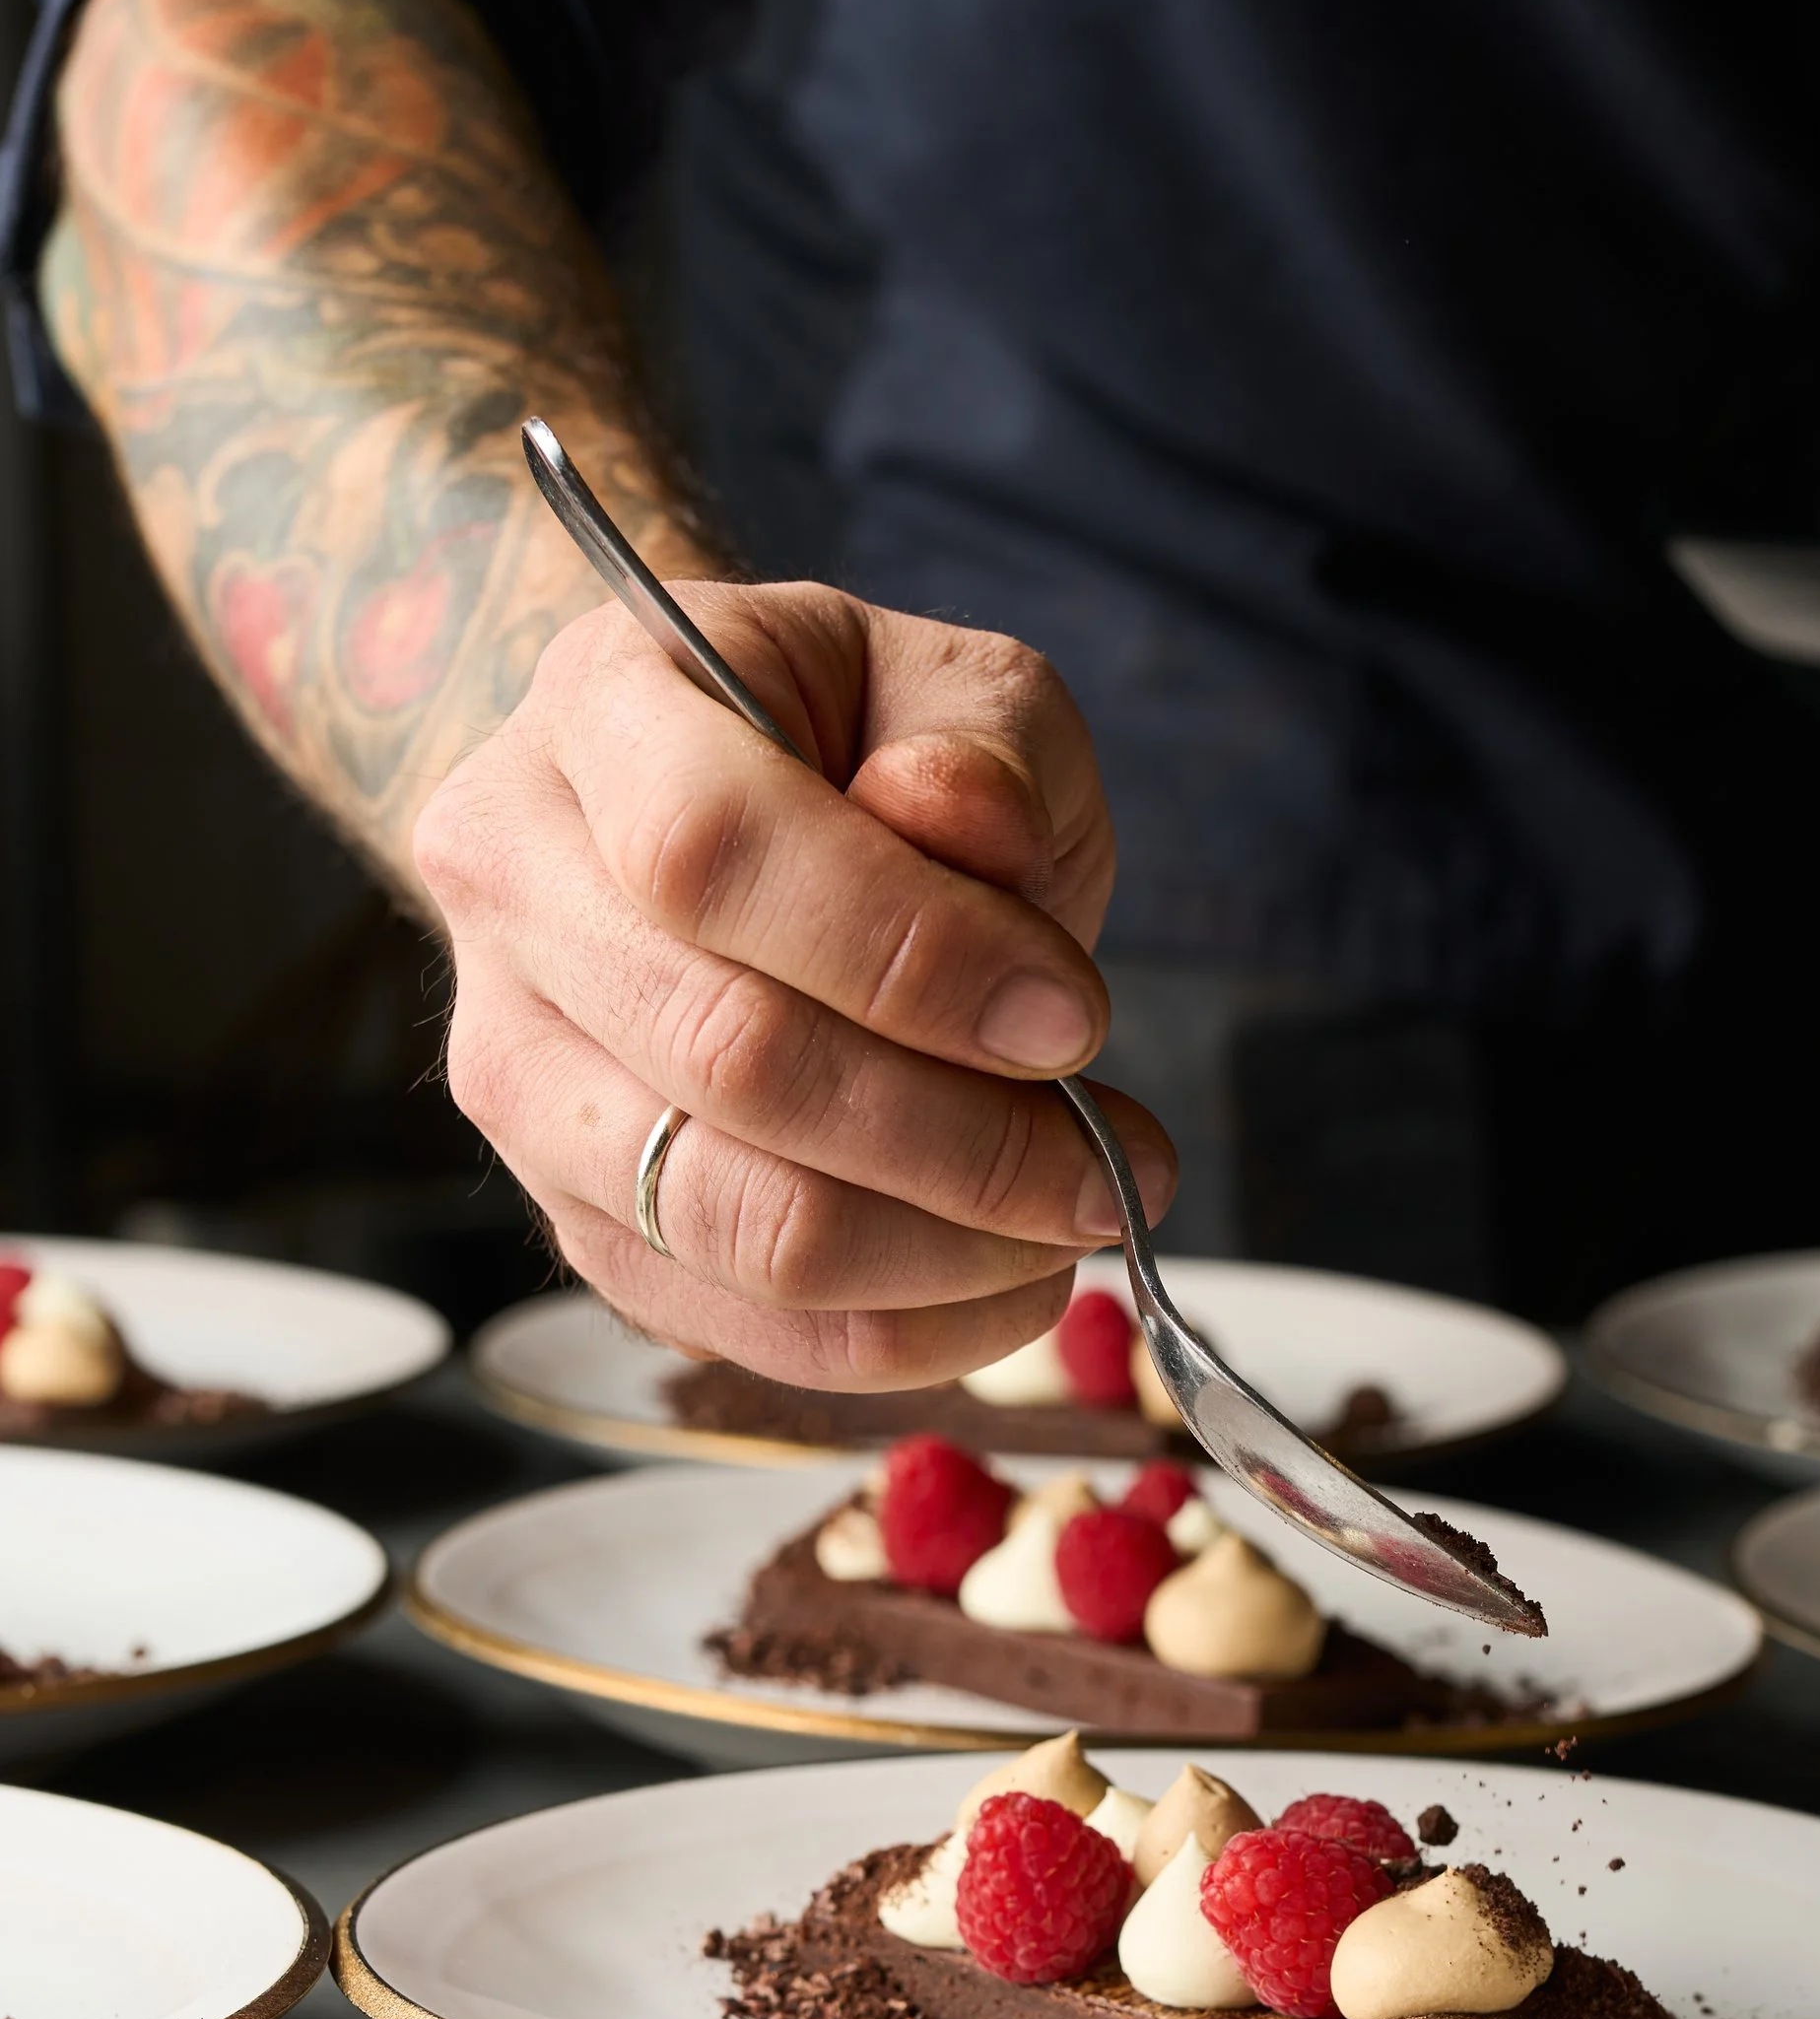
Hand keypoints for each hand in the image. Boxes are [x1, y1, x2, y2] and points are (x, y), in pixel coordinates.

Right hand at [414, 580, 1172, 1385]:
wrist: (726, 821)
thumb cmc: (857, 748)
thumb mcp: (956, 688)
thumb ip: (983, 743)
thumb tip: (965, 827)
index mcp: (599, 705)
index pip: (710, 852)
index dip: (910, 955)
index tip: (1073, 1022)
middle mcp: (511, 886)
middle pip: (727, 1058)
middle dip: (962, 1140)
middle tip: (1109, 1168)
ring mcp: (517, 1068)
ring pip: (728, 1220)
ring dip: (939, 1254)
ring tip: (1072, 1223)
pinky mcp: (567, 1212)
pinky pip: (734, 1321)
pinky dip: (899, 1330)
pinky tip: (1004, 1283)